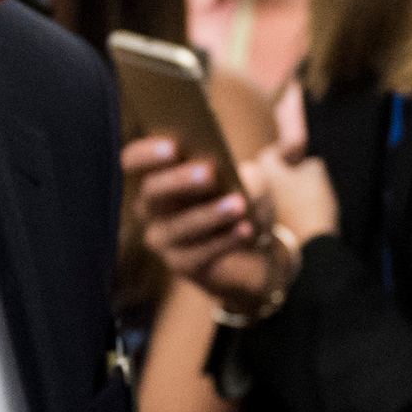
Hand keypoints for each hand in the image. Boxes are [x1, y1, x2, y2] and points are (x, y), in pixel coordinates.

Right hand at [124, 138, 337, 314]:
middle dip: (179, 180)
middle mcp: (152, 209)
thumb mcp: (256, 172)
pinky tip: (246, 231)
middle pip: (152, 192)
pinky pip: (198, 254)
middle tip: (209, 172)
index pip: (134, 161)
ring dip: (208, 214)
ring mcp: (165, 240)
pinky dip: (224, 241)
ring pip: (176, 226)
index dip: (147, 152)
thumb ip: (255, 159)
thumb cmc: (252, 202)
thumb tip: (278, 154)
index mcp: (160, 176)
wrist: (264, 253)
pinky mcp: (183, 266)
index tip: (174, 145)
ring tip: (239, 204)